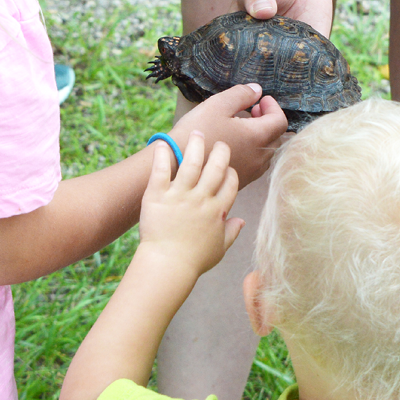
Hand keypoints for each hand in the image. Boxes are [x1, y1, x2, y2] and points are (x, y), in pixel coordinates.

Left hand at [139, 134, 243, 277]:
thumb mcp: (220, 248)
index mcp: (217, 210)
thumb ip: (231, 232)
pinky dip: (162, 155)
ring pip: (191, 163)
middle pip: (216, 167)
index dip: (231, 172)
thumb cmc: (193, 260)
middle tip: (219, 143)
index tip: (227, 168)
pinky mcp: (157, 195)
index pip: (231, 183)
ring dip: (196, 146)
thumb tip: (241, 221)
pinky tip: (162, 143)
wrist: (166, 266)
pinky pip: (160, 170)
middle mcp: (201, 199)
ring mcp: (179, 196)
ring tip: (198, 133)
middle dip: (220, 151)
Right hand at [171, 84, 286, 185]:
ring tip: (243, 126)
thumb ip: (241, 95)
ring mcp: (250, 172)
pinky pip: (255, 164)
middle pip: (276, 137)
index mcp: (257, 137)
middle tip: (253, 110)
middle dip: (268, 120)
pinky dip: (253, 150)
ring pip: (266, 152)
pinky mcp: (240, 181)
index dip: (273, 107)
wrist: (176, 166)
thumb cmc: (197, 132)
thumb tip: (257, 90)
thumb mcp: (217, 105)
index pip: (280, 121)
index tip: (261, 100)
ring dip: (261, 136)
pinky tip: (235, 144)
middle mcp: (259, 158)